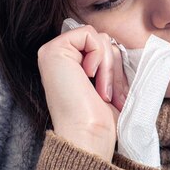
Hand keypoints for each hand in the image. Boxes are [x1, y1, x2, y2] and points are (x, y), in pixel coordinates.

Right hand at [37, 25, 128, 160]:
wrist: (88, 134)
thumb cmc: (99, 119)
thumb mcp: (107, 84)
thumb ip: (107, 62)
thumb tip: (117, 45)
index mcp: (68, 65)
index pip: (102, 47)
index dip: (114, 67)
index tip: (113, 95)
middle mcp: (57, 57)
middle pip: (102, 41)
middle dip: (114, 67)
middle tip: (109, 94)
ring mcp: (52, 52)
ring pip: (99, 38)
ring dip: (108, 66)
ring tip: (102, 91)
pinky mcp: (53, 49)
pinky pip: (90, 34)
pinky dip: (99, 56)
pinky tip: (89, 76)